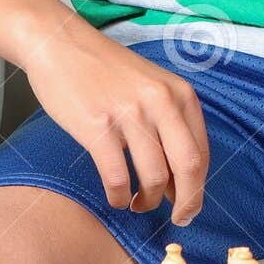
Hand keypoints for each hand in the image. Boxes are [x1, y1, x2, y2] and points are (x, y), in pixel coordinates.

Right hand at [21, 19, 208, 221]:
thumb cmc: (107, 71)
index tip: (190, 205)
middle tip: (177, 219)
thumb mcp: (153, 86)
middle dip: (186, 202)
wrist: (61, 44)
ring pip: (154, 177)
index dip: (199, 187)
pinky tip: (117, 197)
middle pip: (187, 168)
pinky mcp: (97, 127)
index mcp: (180, 94)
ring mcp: (129, 114)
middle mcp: (160, 102)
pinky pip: (117, 177)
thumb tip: (181, 177)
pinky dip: (120, 196)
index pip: (202, 152)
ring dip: (148, 201)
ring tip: (138, 203)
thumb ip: (171, 123)